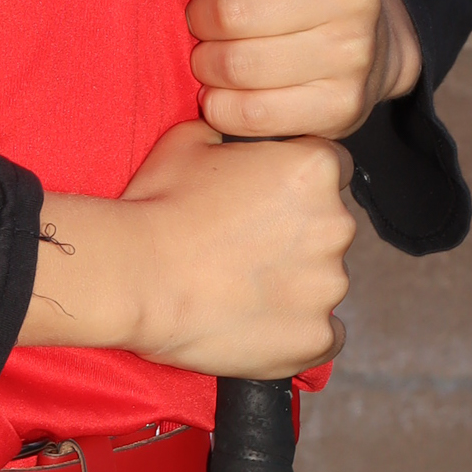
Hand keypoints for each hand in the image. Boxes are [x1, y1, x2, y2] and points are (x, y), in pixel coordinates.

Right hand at [19, 118, 353, 379]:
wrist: (135, 277)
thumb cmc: (159, 207)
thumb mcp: (189, 139)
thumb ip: (233, 133)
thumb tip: (235, 134)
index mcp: (313, 169)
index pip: (329, 168)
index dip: (294, 183)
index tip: (265, 198)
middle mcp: (335, 224)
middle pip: (329, 226)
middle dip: (296, 234)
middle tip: (244, 244)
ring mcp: (328, 286)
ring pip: (323, 281)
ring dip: (294, 282)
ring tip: (238, 286)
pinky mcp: (315, 338)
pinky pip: (321, 335)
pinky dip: (294, 330)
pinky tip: (254, 321)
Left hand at [162, 0, 419, 141]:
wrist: (371, 38)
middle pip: (232, 13)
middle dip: (202, 19)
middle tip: (207, 21)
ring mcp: (354, 52)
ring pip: (237, 66)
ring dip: (208, 64)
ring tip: (216, 53)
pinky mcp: (342, 105)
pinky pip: (251, 114)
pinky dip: (223, 106)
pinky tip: (228, 90)